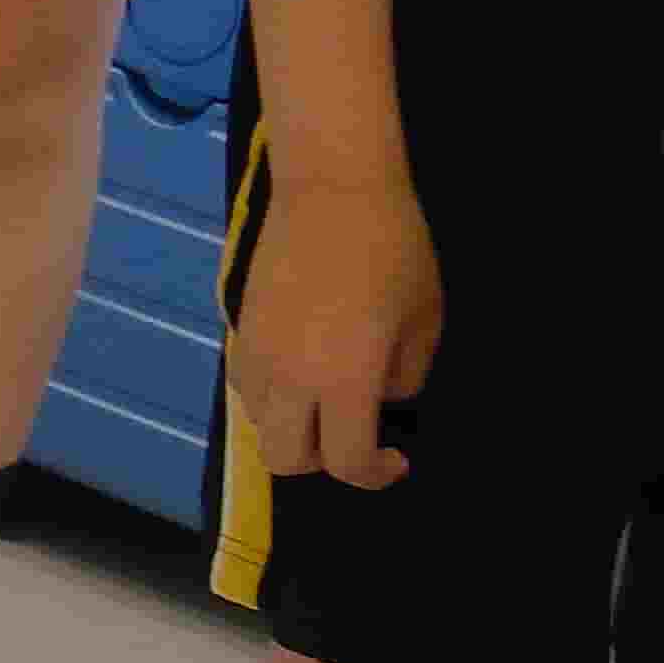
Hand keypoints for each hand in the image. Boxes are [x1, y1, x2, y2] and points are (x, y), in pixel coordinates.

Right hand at [234, 160, 445, 494]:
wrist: (330, 188)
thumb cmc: (392, 248)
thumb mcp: (425, 318)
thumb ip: (405, 375)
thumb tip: (381, 395)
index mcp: (344, 380)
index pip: (346, 461)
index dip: (374, 474)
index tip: (397, 458)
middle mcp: (290, 378)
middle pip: (285, 459)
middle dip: (322, 461)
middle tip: (354, 435)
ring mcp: (256, 354)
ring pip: (259, 423)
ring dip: (293, 427)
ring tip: (325, 398)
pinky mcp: (238, 329)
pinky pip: (248, 386)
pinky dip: (273, 396)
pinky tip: (299, 368)